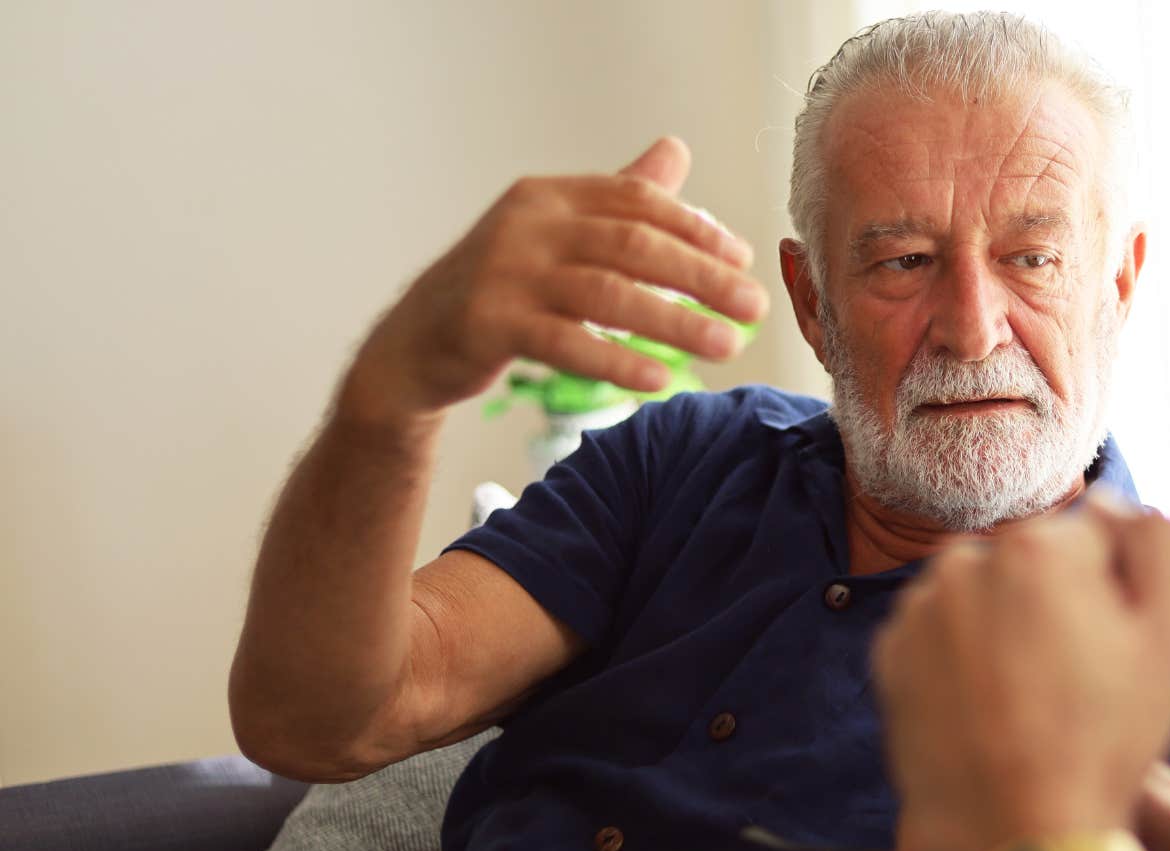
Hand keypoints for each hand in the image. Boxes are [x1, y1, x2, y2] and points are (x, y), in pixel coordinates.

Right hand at [342, 136, 768, 422]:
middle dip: (702, 275)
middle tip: (754, 307)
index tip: (744, 260)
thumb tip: (675, 150)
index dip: (696, 229)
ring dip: (675, 322)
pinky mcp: (486, 324)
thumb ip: (616, 198)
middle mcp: (527, 225)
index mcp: (551, 197)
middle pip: (633, 244)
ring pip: (607, 295)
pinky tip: (659, 379)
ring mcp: (504, 274)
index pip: (637, 202)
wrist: (414, 342)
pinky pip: (565, 343)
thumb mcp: (557, 234)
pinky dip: (616, 361)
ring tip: (727, 346)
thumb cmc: (501, 287)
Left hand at [872, 497, 1169, 850]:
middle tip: (1076, 682)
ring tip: (1030, 702)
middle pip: (1036, 562)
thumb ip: (1162, 543)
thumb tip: (1127, 500)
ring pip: (987, 596)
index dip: (1118, 593)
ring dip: (1009, 628)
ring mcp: (919, 609)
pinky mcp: (889, 655)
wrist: (1016, 836)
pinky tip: (991, 710)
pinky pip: (944, 635)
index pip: (1098, 536)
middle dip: (1058, 603)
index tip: (1114, 649)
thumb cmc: (1105, 741)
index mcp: (1038, 545)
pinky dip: (966, 660)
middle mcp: (966, 560)